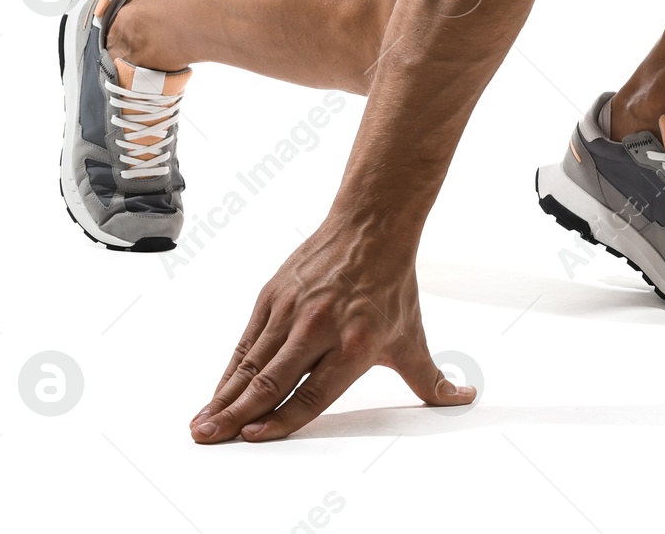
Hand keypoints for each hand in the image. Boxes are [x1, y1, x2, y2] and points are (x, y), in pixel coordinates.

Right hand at [189, 217, 475, 442]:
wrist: (372, 226)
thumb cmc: (391, 285)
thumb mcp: (412, 337)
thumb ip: (430, 379)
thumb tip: (462, 398)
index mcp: (355, 343)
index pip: (313, 393)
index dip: (282, 419)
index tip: (254, 437)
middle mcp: (321, 327)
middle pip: (273, 380)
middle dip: (238, 414)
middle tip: (211, 438)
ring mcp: (293, 309)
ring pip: (253, 361)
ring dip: (225, 395)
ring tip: (202, 423)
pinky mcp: (274, 294)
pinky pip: (247, 339)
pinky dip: (231, 368)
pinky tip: (218, 391)